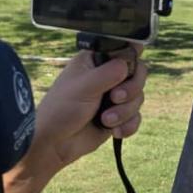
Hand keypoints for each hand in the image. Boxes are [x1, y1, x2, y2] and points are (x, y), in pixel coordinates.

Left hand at [34, 46, 146, 169]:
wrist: (55, 143)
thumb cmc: (62, 109)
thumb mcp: (84, 86)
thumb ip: (108, 72)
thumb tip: (128, 65)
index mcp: (95, 60)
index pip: (123, 49)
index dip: (131, 58)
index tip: (128, 72)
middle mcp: (107, 75)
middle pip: (138, 74)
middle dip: (131, 89)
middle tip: (115, 98)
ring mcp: (113, 97)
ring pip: (138, 97)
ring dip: (125, 111)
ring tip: (106, 120)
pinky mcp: (117, 116)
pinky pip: (136, 117)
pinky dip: (128, 125)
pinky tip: (114, 131)